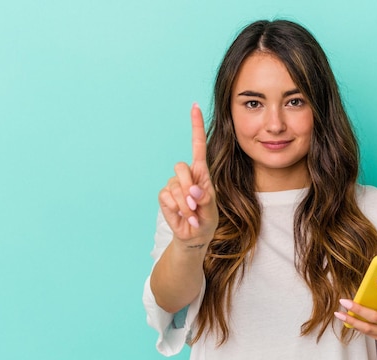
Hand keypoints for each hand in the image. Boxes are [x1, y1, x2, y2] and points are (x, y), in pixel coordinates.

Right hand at [158, 104, 217, 244]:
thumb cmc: (206, 220)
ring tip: (192, 214)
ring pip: (175, 185)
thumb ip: (205, 199)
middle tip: (196, 204)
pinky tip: (184, 217)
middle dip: (188, 186)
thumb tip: (192, 190)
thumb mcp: (212, 210)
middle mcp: (186, 175)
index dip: (196, 126)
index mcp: (201, 172)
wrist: (195, 236)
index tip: (194, 106)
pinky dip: (177, 209)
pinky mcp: (164, 196)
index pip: (198, 145)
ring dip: (185, 204)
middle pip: (181, 166)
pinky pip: (167, 197)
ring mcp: (174, 185)